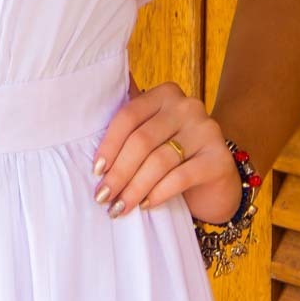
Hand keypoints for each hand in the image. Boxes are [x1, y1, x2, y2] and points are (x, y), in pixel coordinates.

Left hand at [92, 76, 241, 223]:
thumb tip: (80, 120)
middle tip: (103, 196)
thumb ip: (126, 126)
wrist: (216, 181)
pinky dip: (159, 193)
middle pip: (142, 140)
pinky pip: (181, 176)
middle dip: (118, 172)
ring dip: (134, 187)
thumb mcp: (150, 136)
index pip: (128, 116)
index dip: (109, 145)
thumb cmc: (174, 156)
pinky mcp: (219, 159)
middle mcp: (187, 107)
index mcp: (165, 94)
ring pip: (159, 160)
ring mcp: (207, 130)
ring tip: (120, 206)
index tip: (96, 171)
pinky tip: (146, 205)